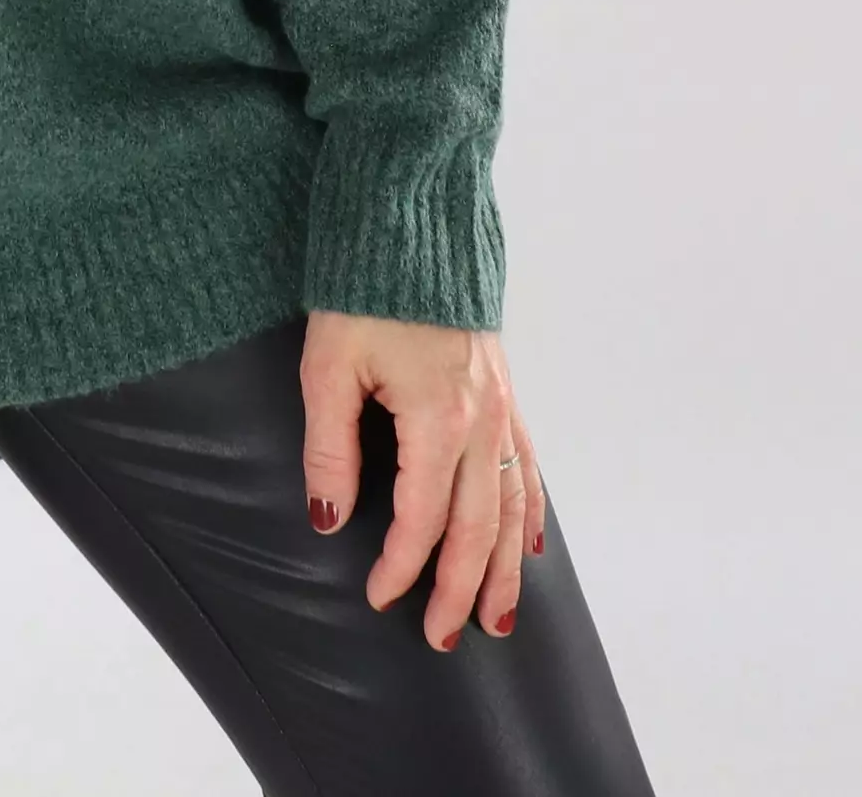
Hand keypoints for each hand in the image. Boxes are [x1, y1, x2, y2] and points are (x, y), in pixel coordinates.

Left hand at [299, 310, 545, 649]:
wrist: (411, 223)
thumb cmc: (363, 289)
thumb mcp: (329, 365)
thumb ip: (330, 447)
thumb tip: (328, 518)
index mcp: (438, 419)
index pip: (421, 519)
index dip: (400, 566)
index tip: (377, 596)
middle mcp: (481, 422)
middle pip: (477, 529)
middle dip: (460, 590)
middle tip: (441, 638)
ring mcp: (500, 407)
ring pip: (512, 508)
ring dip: (505, 569)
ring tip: (496, 620)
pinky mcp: (505, 391)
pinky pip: (529, 467)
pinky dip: (531, 513)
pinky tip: (532, 544)